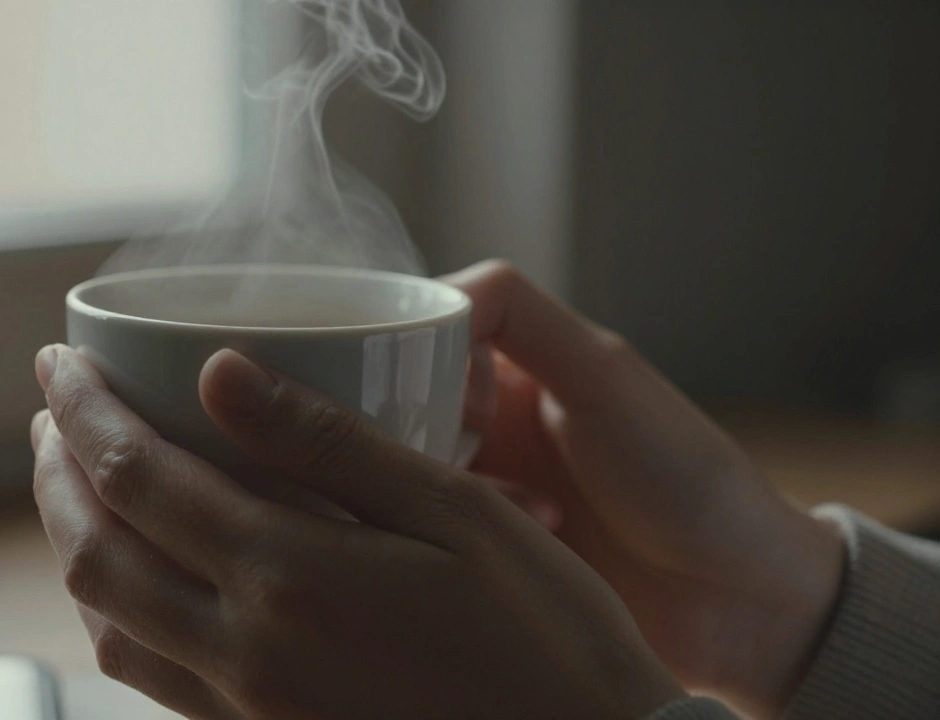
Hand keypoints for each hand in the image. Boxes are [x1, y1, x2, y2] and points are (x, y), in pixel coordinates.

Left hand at [32, 344, 684, 719]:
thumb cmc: (542, 631)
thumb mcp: (452, 510)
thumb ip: (325, 441)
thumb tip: (218, 371)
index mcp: (287, 576)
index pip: (135, 475)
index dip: (80, 410)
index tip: (59, 361)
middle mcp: (245, 651)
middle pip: (95, 550)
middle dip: (56, 471)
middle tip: (55, 412)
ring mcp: (247, 708)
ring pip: (107, 621)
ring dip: (73, 539)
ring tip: (79, 480)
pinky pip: (150, 674)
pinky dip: (117, 609)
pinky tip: (141, 574)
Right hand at [445, 260, 844, 717]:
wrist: (735, 596)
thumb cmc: (683, 472)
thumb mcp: (600, 371)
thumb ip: (514, 313)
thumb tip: (431, 295)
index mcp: (514, 366)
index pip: (418, 341)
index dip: (405, 361)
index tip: (416, 389)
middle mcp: (491, 424)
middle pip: (401, 410)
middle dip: (425, 434)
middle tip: (467, 457)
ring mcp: (487, 492)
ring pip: (415, 473)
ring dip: (461, 489)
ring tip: (533, 506)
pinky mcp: (486, 552)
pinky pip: (438, 533)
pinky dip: (477, 533)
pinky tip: (543, 535)